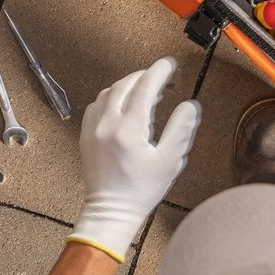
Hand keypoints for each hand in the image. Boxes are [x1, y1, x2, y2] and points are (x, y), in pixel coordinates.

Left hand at [68, 57, 199, 261]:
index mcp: (128, 129)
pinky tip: (124, 104)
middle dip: (145, 76)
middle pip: (125, 85)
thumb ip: (181, 129)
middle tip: (162, 77)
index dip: (159, 71)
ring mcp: (92, 128)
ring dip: (128, 85)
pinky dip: (112, 96)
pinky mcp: (85, 135)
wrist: (110, 211)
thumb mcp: (170, 161)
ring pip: (109, 92)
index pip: (145, 87)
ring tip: (146, 89)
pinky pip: (97, 104)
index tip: (170, 63)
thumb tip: (190, 105)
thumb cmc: (142, 189)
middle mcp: (106, 123)